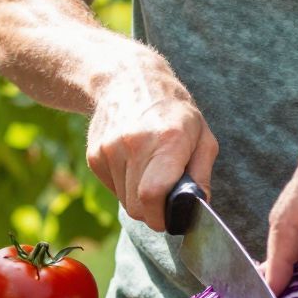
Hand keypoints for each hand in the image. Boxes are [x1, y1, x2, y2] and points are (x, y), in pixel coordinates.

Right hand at [87, 60, 217, 231]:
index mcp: (167, 140)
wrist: (127, 79)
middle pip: (137, 207)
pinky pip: (113, 188)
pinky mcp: (94, 155)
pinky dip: (125, 186)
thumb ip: (202, 174)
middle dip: (153, 212)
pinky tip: (133, 163)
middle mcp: (134, 144)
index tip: (172, 218)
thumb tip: (199, 207)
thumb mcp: (202, 135)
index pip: (154, 195)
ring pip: (124, 201)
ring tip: (150, 172)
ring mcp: (109, 150)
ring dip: (139, 198)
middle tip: (165, 199)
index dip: (163, 217)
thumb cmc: (172, 110)